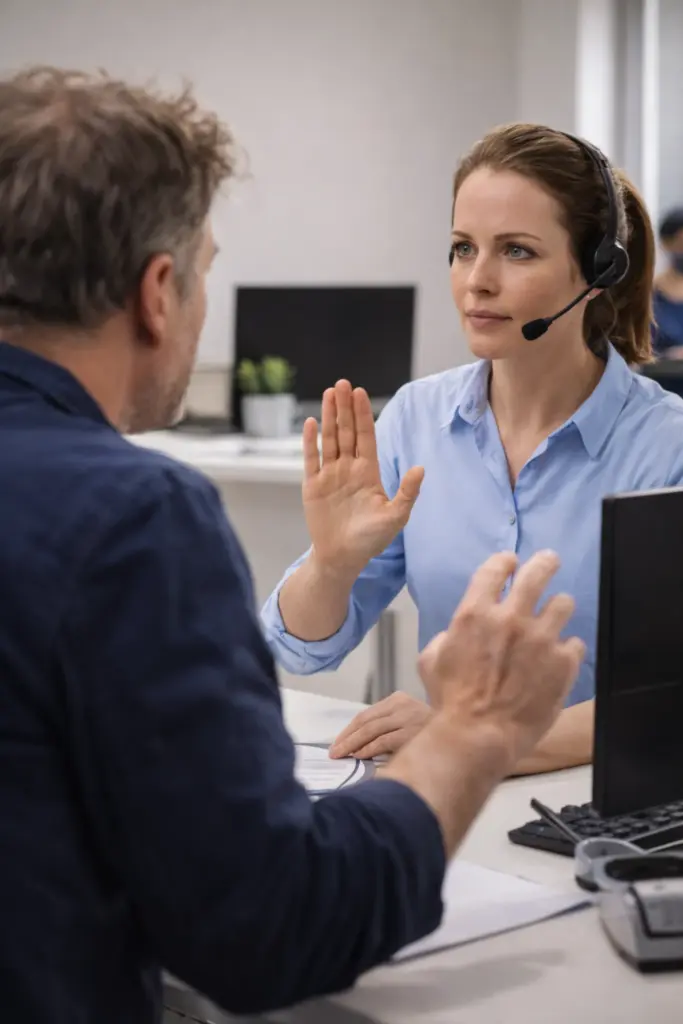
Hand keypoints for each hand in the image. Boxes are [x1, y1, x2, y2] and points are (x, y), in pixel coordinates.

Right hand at [302, 380, 423, 576]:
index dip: (363, 415)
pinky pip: (311, 459)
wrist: (342, 558)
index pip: (366, 436)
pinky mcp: (313, 486)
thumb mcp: (396, 517)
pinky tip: (310, 423)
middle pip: (346, 431)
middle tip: (344, 383)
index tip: (361, 393)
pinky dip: (310, 441)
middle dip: (345, 408)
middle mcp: (348, 469)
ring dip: (328, 416)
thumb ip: (407, 492)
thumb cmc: (371, 540)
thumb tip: (421, 468)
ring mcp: (330, 476)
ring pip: (329, 439)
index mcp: (368, 472)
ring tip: (329, 393)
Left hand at [329, 692, 432, 759]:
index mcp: (398, 700)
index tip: (337, 743)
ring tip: (342, 756)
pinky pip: (384, 741)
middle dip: (347, 738)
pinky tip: (359, 757)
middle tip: (334, 752)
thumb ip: (387, 728)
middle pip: (366, 721)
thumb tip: (358, 745)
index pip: (366, 715)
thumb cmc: (431, 732)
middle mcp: (402, 705)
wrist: (464, 732)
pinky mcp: (413, 732)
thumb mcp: (407, 722)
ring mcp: (408, 718)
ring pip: (372, 730)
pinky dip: (368, 749)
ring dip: (354, 745)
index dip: (349, 730)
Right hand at [418, 550, 585, 767]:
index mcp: (475, 613)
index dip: (505, 561)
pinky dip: (567, 650)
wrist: (479, 735)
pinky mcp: (563, 663)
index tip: (511, 562)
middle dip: (545, 563)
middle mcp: (511, 618)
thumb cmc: (450, 700)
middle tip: (550, 561)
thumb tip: (458, 633)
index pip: (495, 569)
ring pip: (563, 603)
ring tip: (556, 617)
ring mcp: (542, 639)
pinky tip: (559, 659)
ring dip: (558, 608)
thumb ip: (448, 636)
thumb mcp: (431, 660)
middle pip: (537, 573)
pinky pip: (575, 644)